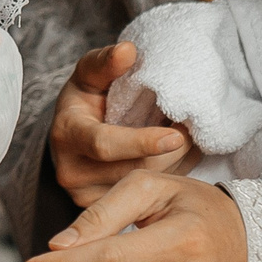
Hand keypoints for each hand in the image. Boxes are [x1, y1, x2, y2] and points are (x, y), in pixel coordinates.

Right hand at [50, 44, 190, 205]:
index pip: (104, 144)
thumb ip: (106, 62)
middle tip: (195, 131)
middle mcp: (71, 171)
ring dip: (174, 164)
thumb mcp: (89, 75)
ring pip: (143, 188)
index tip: (175, 135)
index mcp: (67, 134)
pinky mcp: (104, 211)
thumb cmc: (85, 101)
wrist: (73, 138)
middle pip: (132, 170)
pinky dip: (168, 178)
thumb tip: (128, 50)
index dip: (141, 142)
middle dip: (170, 152)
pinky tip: (179, 159)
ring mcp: (87, 197)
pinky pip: (145, 200)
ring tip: (190, 140)